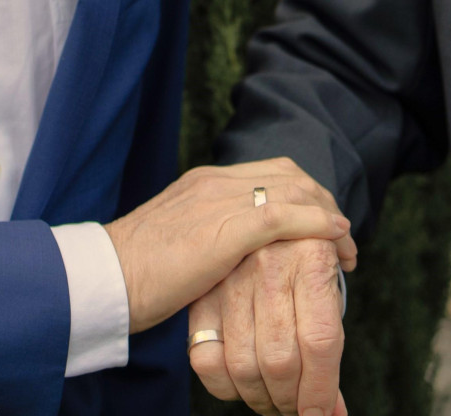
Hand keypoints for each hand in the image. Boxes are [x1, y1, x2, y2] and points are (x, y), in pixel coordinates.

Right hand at [104, 157, 356, 333]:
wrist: (104, 278)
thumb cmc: (136, 271)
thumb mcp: (179, 241)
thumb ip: (211, 234)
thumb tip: (238, 253)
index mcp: (205, 181)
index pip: (272, 172)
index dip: (306, 194)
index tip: (322, 221)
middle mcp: (217, 182)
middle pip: (291, 176)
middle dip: (324, 202)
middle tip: (342, 235)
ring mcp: (221, 201)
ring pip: (295, 191)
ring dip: (330, 217)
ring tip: (346, 246)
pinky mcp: (226, 228)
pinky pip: (287, 216)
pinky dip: (319, 224)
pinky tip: (337, 238)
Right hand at [189, 238, 348, 415]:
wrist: (263, 213)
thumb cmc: (303, 258)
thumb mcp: (326, 284)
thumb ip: (330, 343)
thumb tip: (332, 411)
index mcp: (313, 259)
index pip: (320, 341)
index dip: (321, 390)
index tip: (323, 415)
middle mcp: (270, 265)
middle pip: (281, 359)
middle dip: (293, 401)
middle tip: (299, 410)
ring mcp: (231, 279)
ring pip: (244, 365)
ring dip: (262, 399)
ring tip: (276, 402)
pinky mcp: (202, 294)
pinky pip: (207, 359)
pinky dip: (226, 388)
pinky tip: (243, 386)